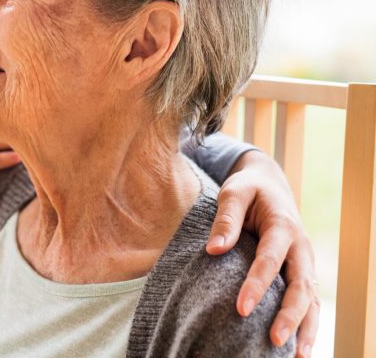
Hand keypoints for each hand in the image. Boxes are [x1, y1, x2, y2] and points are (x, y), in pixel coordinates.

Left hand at [206, 150, 318, 357]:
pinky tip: (298, 348)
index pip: (270, 259)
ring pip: (311, 298)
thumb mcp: (234, 192)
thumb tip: (213, 249)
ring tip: (297, 356)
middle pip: (300, 285)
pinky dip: (307, 324)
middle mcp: (300, 247)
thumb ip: (225, 219)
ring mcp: (304, 262)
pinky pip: (309, 301)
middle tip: (274, 339)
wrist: (270, 185)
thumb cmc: (247, 189)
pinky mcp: (301, 272)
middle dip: (289, 314)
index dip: (257, 285)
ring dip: (306, 327)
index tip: (241, 308)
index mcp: (283, 225)